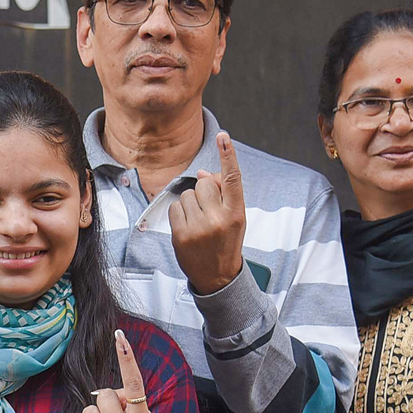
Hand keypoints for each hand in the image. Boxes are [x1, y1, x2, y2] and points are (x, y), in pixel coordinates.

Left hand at [167, 131, 246, 294]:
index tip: (223, 136)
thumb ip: (222, 194)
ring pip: (187, 195)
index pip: (232, 179)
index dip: (228, 156)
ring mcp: (199, 227)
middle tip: (209, 212)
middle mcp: (219, 218)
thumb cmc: (226, 240)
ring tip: (199, 222)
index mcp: (236, 213)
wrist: (217, 276)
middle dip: (203, 193)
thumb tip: (199, 174)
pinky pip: (175, 208)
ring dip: (190, 204)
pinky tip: (188, 228)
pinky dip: (179, 214)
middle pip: (203, 184)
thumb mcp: (233, 218)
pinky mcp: (181, 234)